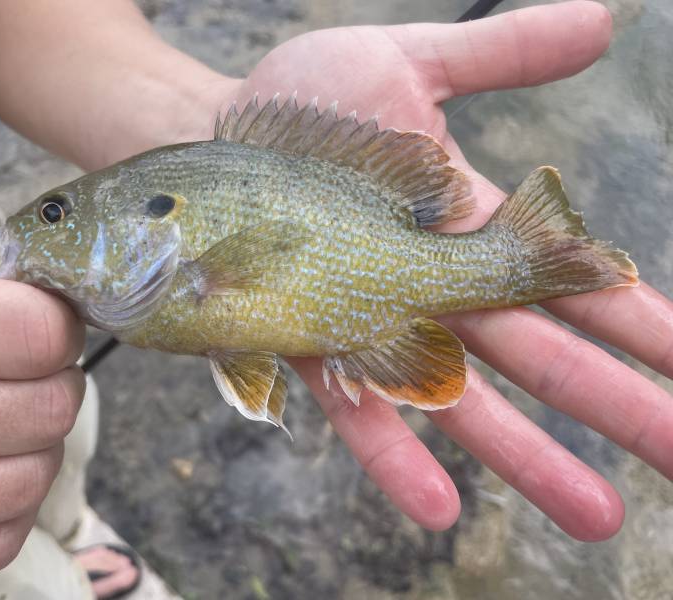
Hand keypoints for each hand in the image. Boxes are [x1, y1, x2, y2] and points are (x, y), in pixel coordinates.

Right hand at [0, 244, 84, 597]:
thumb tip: (60, 277)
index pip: (33, 334)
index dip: (55, 324)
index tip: (45, 325)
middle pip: (45, 409)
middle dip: (54, 385)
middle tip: (30, 378)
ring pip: (32, 479)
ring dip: (34, 448)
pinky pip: (1, 540)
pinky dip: (4, 509)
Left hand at [216, 0, 672, 540]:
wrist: (213, 131)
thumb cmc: (311, 100)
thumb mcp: (414, 62)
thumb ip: (503, 56)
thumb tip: (603, 23)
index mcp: (465, 227)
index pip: (569, 278)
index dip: (637, 318)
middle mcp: (429, 287)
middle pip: (537, 354)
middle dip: (616, 403)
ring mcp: (369, 322)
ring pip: (461, 401)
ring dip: (528, 456)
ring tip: (594, 513)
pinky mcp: (307, 340)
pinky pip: (355, 405)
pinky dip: (396, 456)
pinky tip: (440, 508)